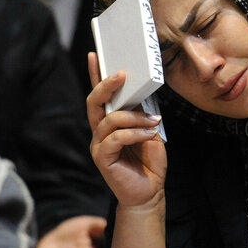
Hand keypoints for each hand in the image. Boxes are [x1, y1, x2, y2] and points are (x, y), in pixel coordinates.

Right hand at [87, 53, 166, 210]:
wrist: (150, 192)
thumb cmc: (149, 162)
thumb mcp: (149, 130)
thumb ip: (141, 114)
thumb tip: (141, 94)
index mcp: (108, 123)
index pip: (99, 96)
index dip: (95, 75)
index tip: (95, 55)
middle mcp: (99, 132)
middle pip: (94, 102)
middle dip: (106, 85)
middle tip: (122, 74)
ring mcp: (99, 145)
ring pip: (110, 120)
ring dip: (134, 117)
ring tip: (152, 121)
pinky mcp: (102, 158)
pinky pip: (116, 138)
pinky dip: (135, 133)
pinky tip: (149, 133)